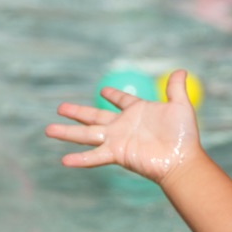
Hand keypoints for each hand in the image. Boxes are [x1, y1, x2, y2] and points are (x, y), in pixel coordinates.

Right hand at [45, 70, 200, 183]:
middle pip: (94, 116)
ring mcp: (117, 140)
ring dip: (67, 132)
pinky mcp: (117, 153)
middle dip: (77, 112)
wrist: (182, 159)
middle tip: (60, 107)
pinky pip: (95, 156)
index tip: (104, 91)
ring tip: (48, 130)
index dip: (114, 96)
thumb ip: (175, 89)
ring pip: (87, 134)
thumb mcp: (180, 106)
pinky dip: (80, 159)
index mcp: (137, 112)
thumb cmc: (183, 136)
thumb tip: (180, 71)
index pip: (122, 101)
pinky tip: (64, 160)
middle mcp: (123, 126)